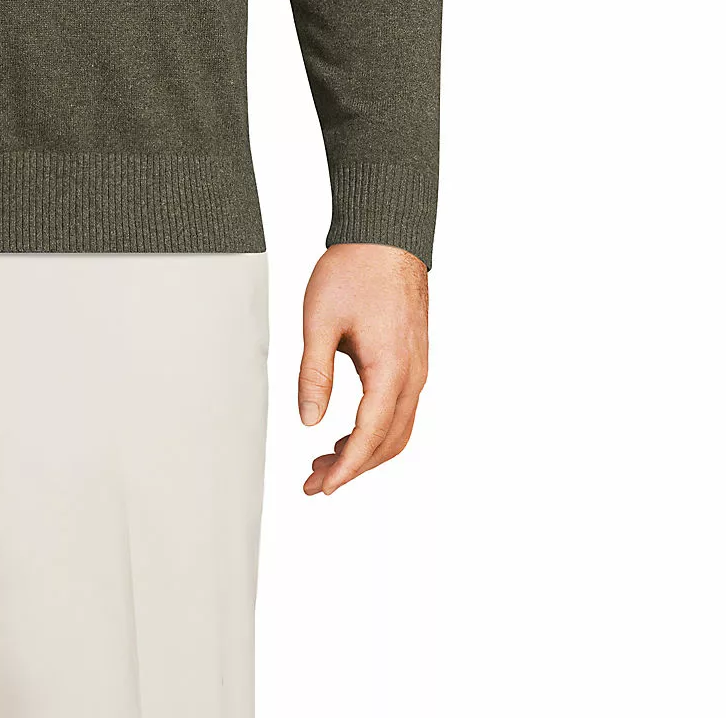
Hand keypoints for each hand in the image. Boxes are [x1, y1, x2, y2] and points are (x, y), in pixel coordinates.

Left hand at [297, 242, 428, 493]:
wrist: (386, 236)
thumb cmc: (354, 270)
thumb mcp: (320, 320)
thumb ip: (314, 374)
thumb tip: (308, 421)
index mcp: (391, 369)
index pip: (370, 436)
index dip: (346, 469)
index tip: (321, 489)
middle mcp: (412, 375)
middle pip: (388, 442)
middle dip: (353, 468)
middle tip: (314, 480)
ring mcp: (417, 368)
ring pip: (397, 430)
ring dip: (365, 452)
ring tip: (324, 461)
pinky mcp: (413, 360)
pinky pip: (400, 410)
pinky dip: (376, 431)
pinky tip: (348, 432)